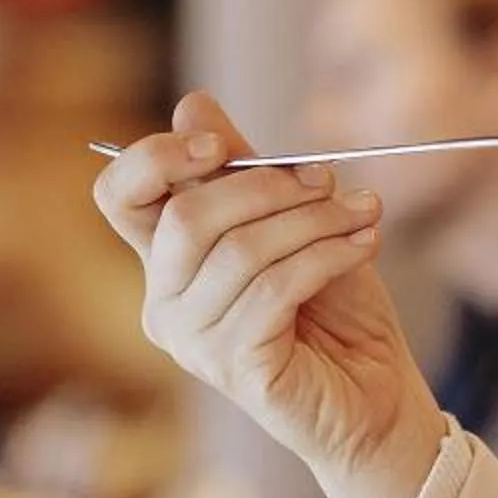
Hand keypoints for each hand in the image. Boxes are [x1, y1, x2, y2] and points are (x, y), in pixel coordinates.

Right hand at [93, 93, 444, 497]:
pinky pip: (275, 289)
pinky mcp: (236, 368)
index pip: (120, 196)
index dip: (155, 158)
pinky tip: (364, 245)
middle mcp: (164, 304)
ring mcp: (194, 342)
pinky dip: (326, 256)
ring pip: (241, 252)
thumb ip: (243, 170)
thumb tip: (193, 104)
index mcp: (166, 261)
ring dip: (313, 220)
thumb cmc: (333, 309)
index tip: (217, 143)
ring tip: (364, 214)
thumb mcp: (291, 221)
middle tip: (329, 179)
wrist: (377, 393)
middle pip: (187, 218)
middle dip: (265, 186)